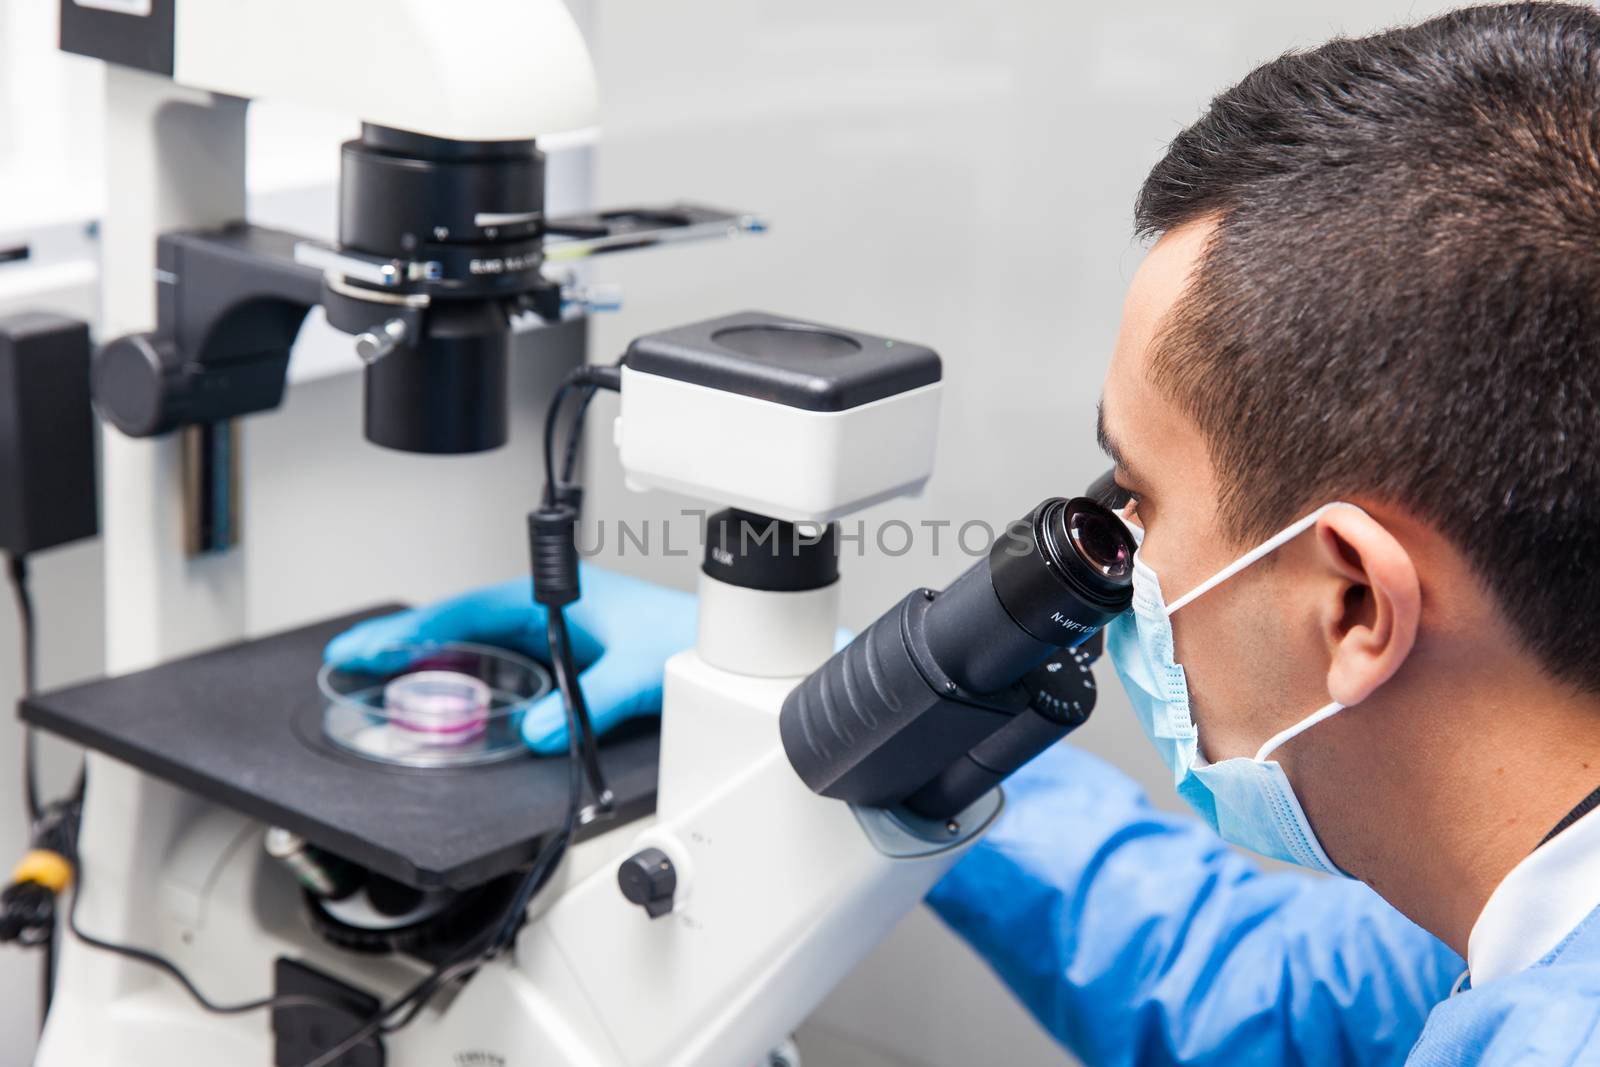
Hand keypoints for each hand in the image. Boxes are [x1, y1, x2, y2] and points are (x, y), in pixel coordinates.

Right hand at [324, 565, 696, 754]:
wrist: (724, 644)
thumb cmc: (688, 636)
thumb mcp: (638, 669)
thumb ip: (590, 700)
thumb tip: (538, 729)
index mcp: (555, 597)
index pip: (467, 612)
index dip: (414, 630)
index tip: (370, 647)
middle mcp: (548, 610)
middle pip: (459, 623)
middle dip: (402, 638)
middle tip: (347, 658)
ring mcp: (552, 632)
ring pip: (475, 641)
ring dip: (428, 654)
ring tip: (374, 671)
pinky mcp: (563, 655)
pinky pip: (498, 660)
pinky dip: (461, 669)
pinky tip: (440, 688)